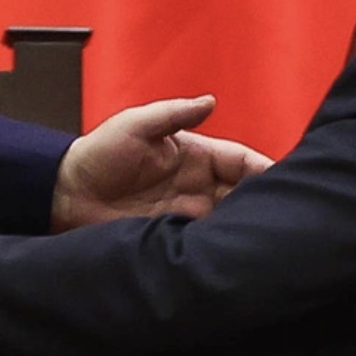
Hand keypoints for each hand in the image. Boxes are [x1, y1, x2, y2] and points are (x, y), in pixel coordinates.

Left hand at [50, 96, 272, 231]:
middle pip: (244, 194)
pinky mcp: (174, 237)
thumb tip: (211, 101)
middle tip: (288, 219)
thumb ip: (174, 114)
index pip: (242, 162)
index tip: (290, 184)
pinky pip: (206, 242)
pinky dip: (222, 246)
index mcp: (195, 155)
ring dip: (247, 228)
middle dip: (265, 204)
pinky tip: (236, 255)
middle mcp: (198, 186)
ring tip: (269, 240)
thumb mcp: (135, 125)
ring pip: (231, 221)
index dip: (266, 171)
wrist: (65, 194)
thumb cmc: (98, 154)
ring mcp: (188, 213)